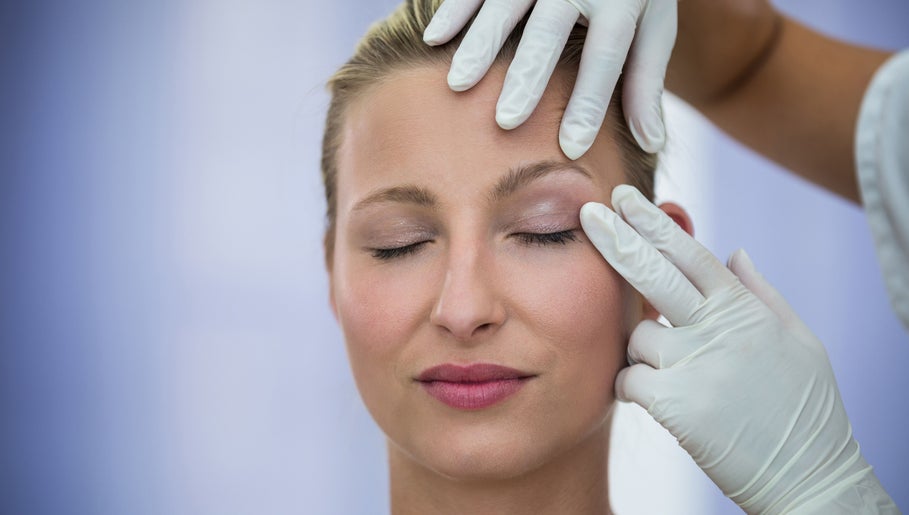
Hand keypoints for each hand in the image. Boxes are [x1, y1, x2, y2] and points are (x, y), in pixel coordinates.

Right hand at [423, 0, 676, 158]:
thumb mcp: (653, 26)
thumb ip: (645, 81)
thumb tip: (650, 143)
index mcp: (622, 0)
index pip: (605, 57)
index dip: (589, 103)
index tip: (570, 146)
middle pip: (549, 33)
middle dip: (527, 77)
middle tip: (506, 121)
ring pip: (505, 6)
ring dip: (479, 45)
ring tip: (459, 84)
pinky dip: (454, 10)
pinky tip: (434, 39)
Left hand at [579, 186, 897, 513]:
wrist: (808, 475)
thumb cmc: (804, 409)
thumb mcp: (798, 341)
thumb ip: (760, 293)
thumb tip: (735, 251)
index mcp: (745, 310)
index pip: (691, 254)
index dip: (655, 224)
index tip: (625, 200)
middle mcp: (719, 330)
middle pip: (656, 273)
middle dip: (619, 239)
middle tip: (590, 214)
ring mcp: (696, 365)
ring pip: (637, 337)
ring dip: (643, 352)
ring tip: (678, 378)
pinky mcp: (676, 404)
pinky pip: (629, 379)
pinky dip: (634, 388)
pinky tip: (660, 400)